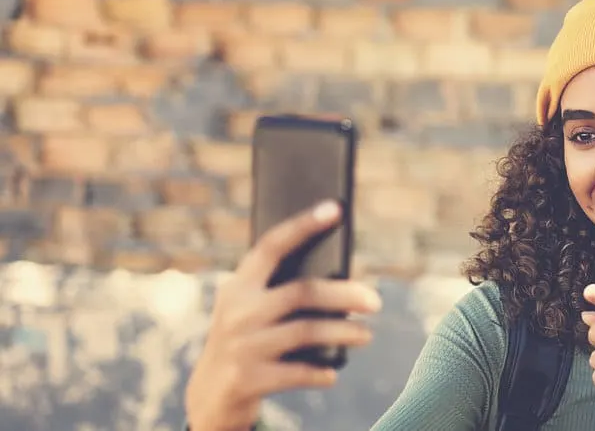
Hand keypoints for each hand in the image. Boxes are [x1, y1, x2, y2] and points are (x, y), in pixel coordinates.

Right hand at [185, 201, 381, 430]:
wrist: (208, 396)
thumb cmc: (245, 342)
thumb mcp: (250, 312)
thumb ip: (280, 293)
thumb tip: (343, 279)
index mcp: (238, 287)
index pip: (272, 246)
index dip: (302, 225)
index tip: (334, 209)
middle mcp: (237, 312)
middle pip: (302, 292)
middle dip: (344, 294)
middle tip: (375, 301)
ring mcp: (241, 346)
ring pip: (305, 331)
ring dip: (343, 333)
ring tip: (366, 335)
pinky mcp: (248, 379)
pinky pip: (297, 372)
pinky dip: (321, 373)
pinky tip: (333, 373)